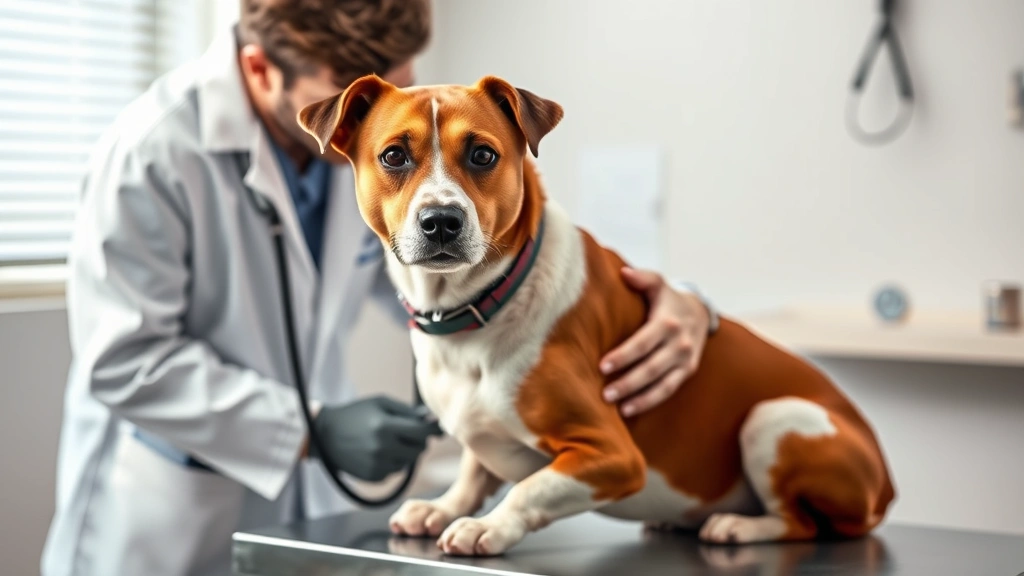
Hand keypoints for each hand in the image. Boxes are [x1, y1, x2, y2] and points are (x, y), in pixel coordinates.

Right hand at [310, 395, 443, 481]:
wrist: (325, 435)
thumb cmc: (356, 414)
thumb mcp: (381, 403)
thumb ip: (408, 411)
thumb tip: (433, 420)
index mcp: (386, 426)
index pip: (423, 432)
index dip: (433, 429)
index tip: (437, 426)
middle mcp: (383, 448)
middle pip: (420, 449)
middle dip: (419, 441)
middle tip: (409, 432)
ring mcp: (378, 465)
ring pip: (409, 461)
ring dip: (406, 452)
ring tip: (389, 441)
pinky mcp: (374, 477)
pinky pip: (396, 471)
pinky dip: (394, 462)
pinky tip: (379, 452)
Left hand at [600, 268, 710, 416]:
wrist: (700, 312)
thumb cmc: (668, 298)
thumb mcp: (658, 283)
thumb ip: (641, 277)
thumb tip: (623, 272)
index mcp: (667, 322)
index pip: (643, 343)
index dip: (624, 356)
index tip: (602, 366)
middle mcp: (679, 343)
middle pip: (651, 368)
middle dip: (628, 383)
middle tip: (605, 395)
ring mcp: (685, 360)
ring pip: (662, 385)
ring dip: (639, 398)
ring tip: (617, 408)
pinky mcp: (687, 372)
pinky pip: (668, 391)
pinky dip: (650, 402)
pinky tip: (630, 410)